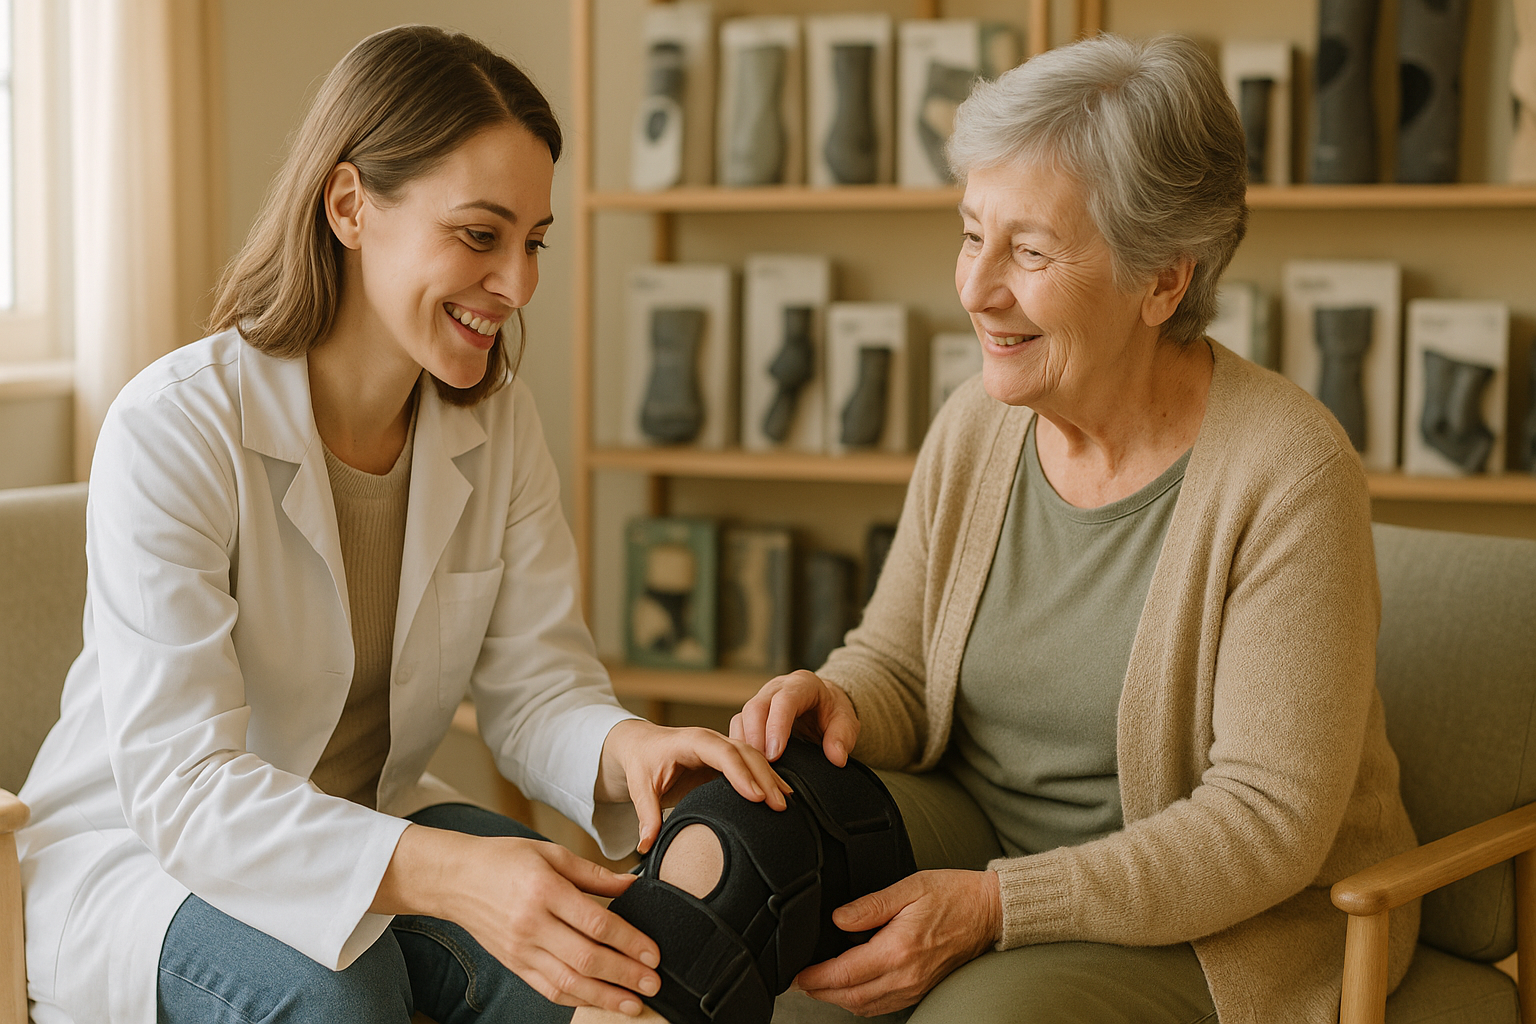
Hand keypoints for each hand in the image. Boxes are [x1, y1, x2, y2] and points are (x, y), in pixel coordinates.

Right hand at [375, 825, 662, 1015]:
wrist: (455, 879)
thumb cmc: (505, 859)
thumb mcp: (552, 853)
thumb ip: (594, 873)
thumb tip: (634, 884)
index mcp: (545, 890)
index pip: (596, 922)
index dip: (629, 941)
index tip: (654, 953)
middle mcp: (532, 924)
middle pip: (586, 958)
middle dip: (624, 974)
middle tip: (653, 983)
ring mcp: (520, 949)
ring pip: (568, 982)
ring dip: (605, 996)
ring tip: (634, 1004)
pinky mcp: (514, 964)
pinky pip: (548, 989)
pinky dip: (576, 999)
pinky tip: (600, 1001)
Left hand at [597, 719, 791, 852]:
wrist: (642, 745)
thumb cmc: (642, 762)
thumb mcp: (640, 787)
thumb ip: (646, 815)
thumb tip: (646, 846)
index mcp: (691, 741)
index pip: (722, 753)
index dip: (740, 774)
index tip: (756, 797)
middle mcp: (711, 740)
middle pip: (745, 753)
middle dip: (764, 778)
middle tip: (779, 806)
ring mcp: (722, 747)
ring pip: (754, 757)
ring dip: (770, 778)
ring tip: (786, 803)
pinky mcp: (727, 759)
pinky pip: (752, 765)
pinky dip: (766, 779)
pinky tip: (780, 795)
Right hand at [730, 669, 859, 765]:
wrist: (823, 703)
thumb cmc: (832, 711)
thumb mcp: (846, 721)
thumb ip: (842, 737)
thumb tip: (837, 758)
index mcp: (801, 685)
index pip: (784, 701)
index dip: (776, 727)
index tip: (775, 755)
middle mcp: (776, 689)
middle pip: (756, 707)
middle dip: (755, 737)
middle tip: (760, 766)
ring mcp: (761, 700)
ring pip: (742, 718)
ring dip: (744, 745)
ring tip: (751, 772)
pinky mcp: (751, 715)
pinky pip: (738, 729)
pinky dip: (739, 748)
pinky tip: (746, 768)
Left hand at [793, 869, 1001, 1015]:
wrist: (989, 912)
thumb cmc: (953, 895)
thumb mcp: (909, 887)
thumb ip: (870, 905)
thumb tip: (838, 919)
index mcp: (898, 949)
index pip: (844, 974)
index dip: (814, 977)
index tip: (796, 973)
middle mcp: (905, 975)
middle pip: (850, 997)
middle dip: (820, 992)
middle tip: (799, 980)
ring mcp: (914, 987)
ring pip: (865, 1006)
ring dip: (838, 999)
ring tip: (819, 983)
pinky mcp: (920, 989)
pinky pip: (883, 1006)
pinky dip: (861, 1001)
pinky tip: (852, 987)